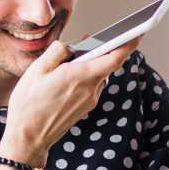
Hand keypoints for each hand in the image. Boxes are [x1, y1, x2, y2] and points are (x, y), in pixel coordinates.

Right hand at [0, 35, 141, 169]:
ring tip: (73, 59)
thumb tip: (70, 47)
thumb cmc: (29, 104)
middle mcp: (89, 89)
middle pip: (108, 64)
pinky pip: (93, 86)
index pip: (114, 57)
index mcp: (79, 76)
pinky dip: (87, 76)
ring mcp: (89, 100)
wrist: (28, 138)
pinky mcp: (85, 108)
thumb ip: (58, 51)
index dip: (130, 43)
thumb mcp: (37, 69)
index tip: (140, 31)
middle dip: (104, 49)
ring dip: (92, 64)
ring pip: (99, 75)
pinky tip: (72, 76)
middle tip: (92, 39)